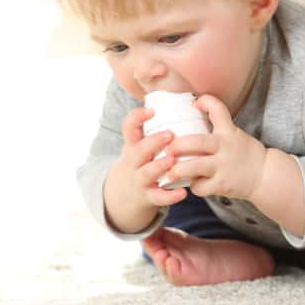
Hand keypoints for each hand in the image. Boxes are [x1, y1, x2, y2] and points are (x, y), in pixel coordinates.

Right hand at [103, 107, 188, 232]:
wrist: (122, 198)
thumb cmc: (138, 165)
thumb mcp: (137, 147)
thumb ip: (152, 131)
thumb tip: (181, 107)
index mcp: (132, 146)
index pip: (128, 128)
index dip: (137, 118)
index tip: (151, 111)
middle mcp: (133, 162)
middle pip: (138, 151)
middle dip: (152, 142)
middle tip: (169, 134)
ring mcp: (139, 180)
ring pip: (147, 173)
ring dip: (159, 166)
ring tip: (172, 161)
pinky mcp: (148, 197)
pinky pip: (158, 198)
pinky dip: (170, 196)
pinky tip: (183, 193)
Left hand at [163, 94, 267, 199]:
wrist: (265, 175)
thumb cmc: (244, 153)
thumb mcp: (234, 133)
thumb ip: (216, 127)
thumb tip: (191, 112)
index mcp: (228, 131)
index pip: (218, 109)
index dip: (205, 102)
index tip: (195, 103)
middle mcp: (225, 147)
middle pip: (197, 142)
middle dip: (178, 144)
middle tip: (166, 148)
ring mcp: (223, 166)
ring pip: (195, 166)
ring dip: (178, 169)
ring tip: (169, 172)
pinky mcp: (222, 184)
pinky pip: (201, 186)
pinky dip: (194, 186)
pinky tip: (192, 184)